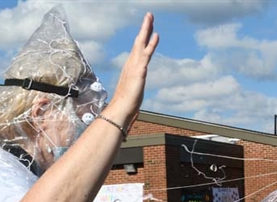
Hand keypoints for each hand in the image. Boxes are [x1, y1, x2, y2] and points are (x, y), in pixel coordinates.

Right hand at [103, 13, 158, 127]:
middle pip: (139, 42)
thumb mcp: (133, 92)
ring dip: (147, 32)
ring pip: (142, 46)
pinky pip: (146, 56)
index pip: (139, 49)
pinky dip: (150, 46)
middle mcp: (132, 64)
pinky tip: (155, 38)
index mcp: (132, 68)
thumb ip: (135, 87)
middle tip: (150, 15)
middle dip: (145, 28)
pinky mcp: (139, 73)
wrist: (120, 110)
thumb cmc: (126, 104)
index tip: (150, 28)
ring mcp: (135, 68)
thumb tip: (134, 93)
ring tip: (152, 21)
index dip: (144, 37)